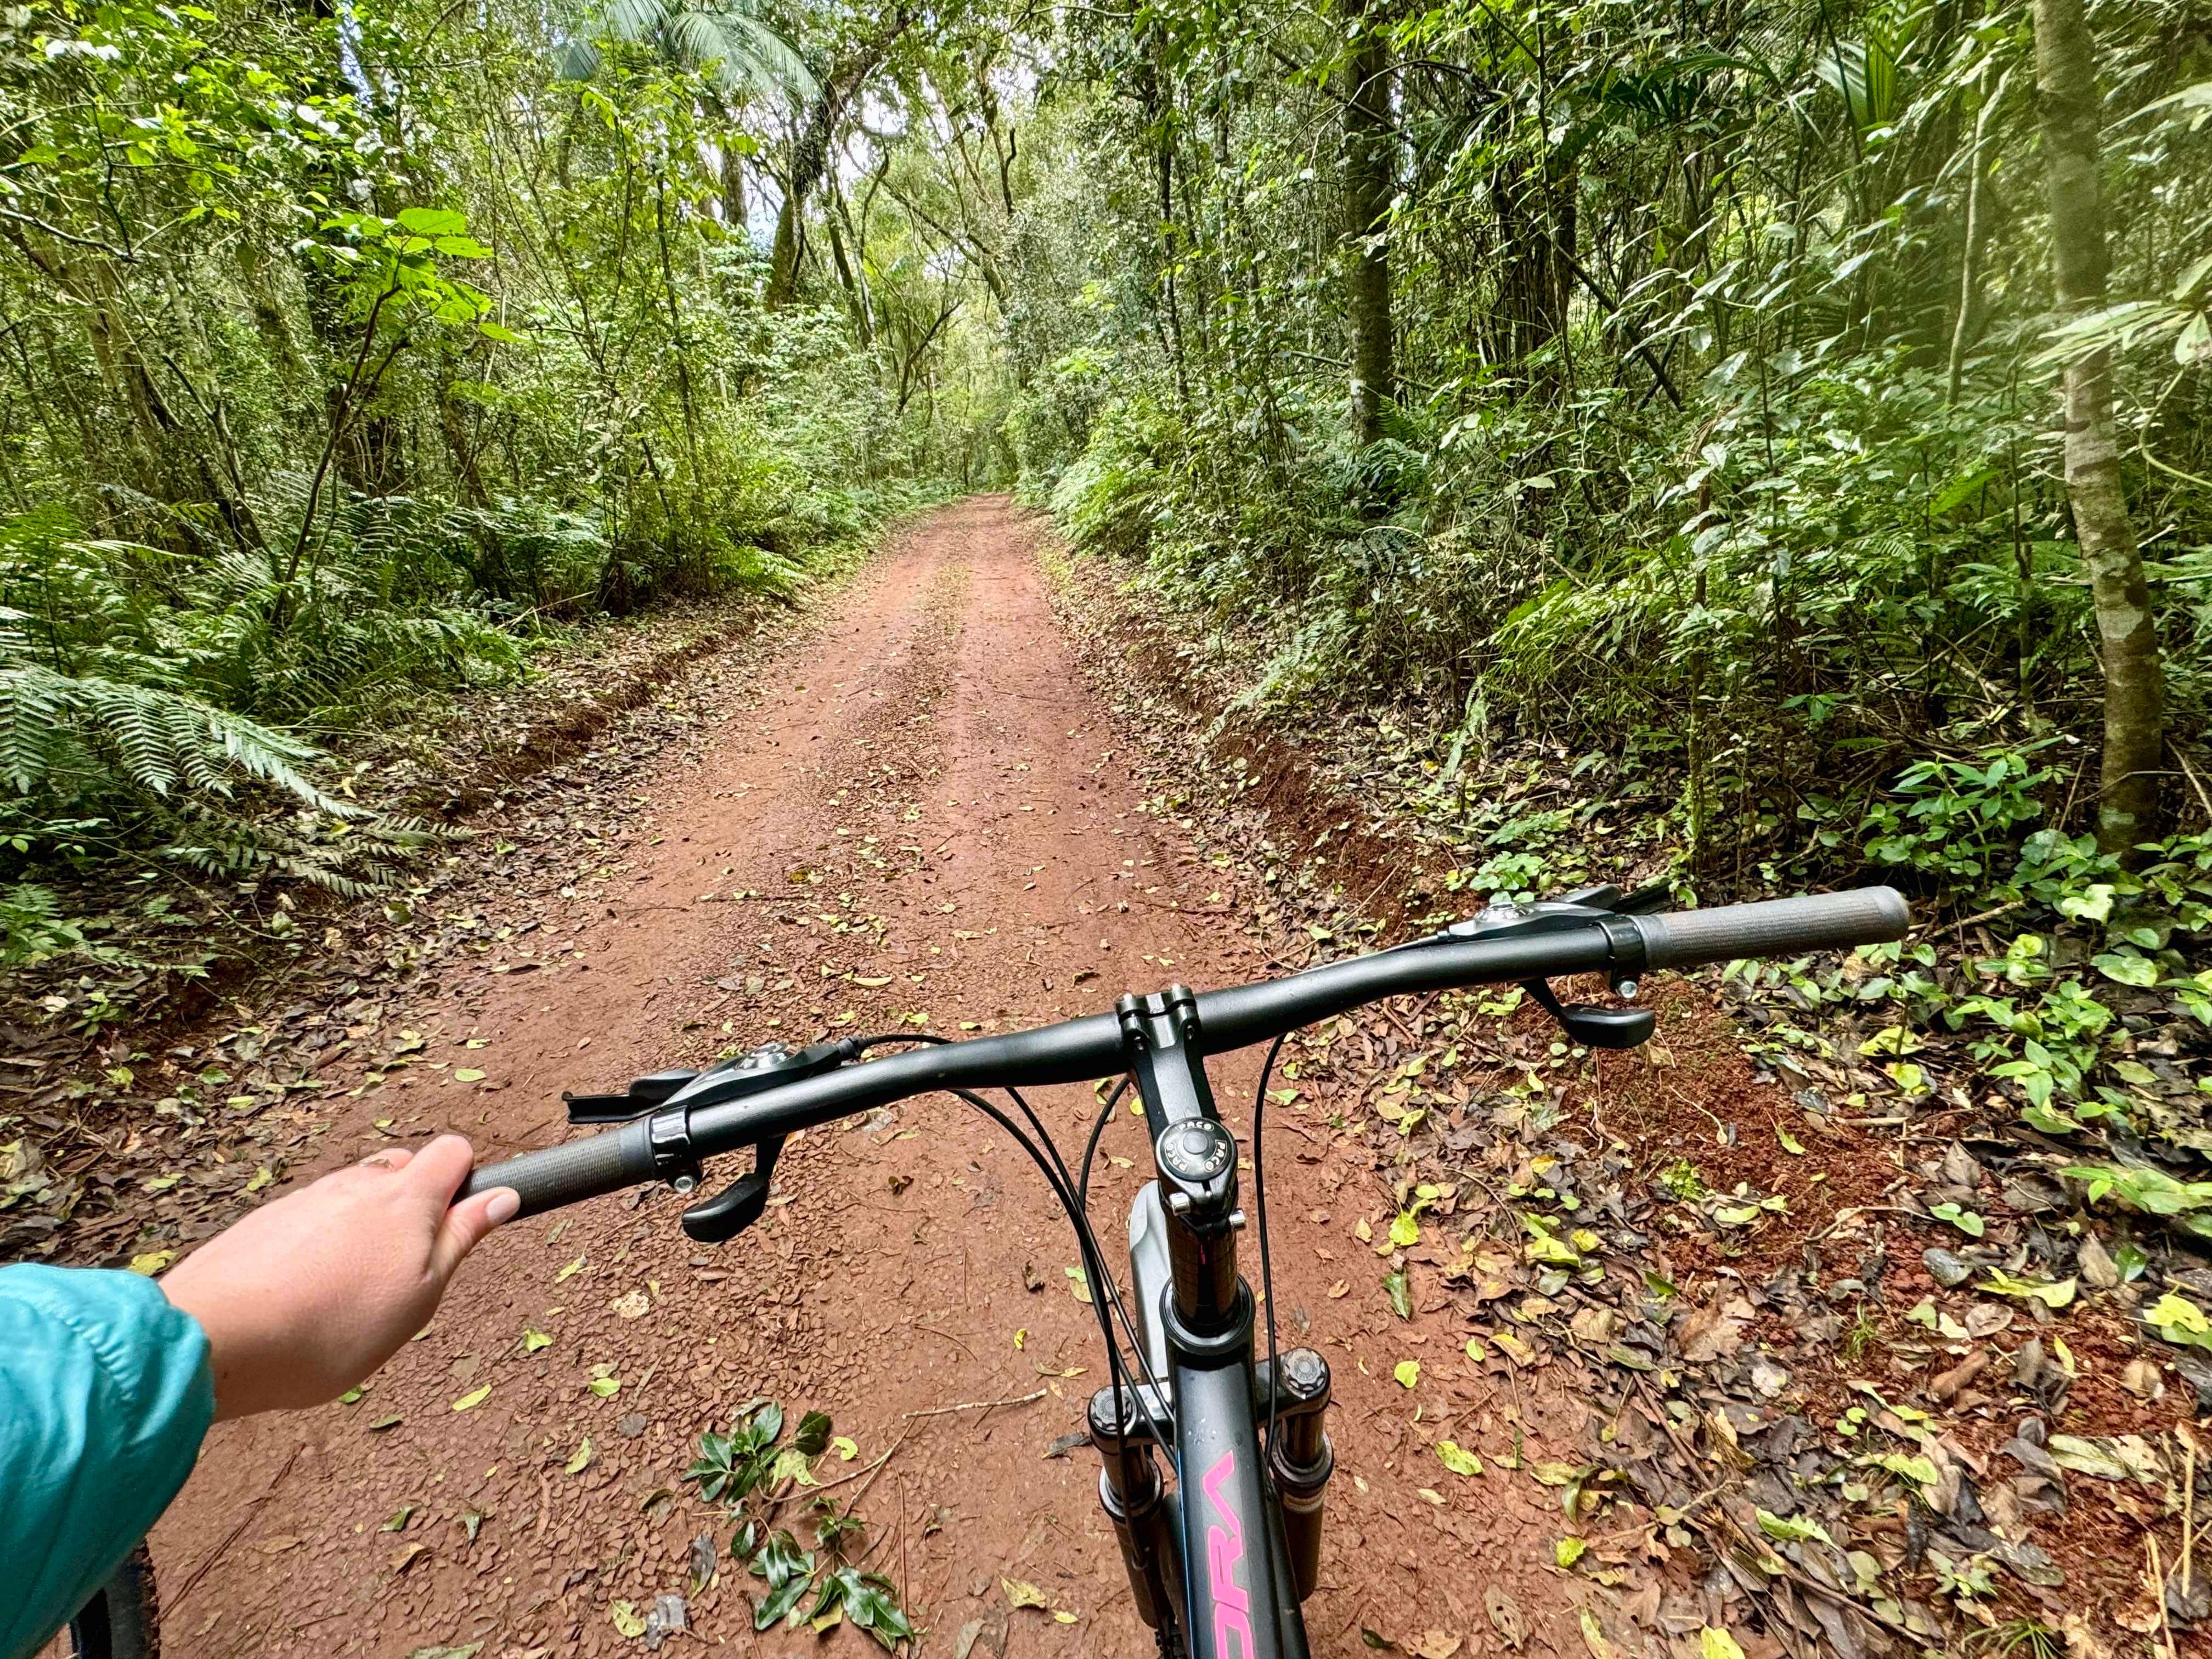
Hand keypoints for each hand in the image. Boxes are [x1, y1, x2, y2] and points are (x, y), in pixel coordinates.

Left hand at [160, 1135, 517, 1419]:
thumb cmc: (332, 1328)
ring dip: (362, 1228)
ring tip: (346, 1291)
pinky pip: (309, 1219)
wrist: (219, 1338)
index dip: (465, 1181)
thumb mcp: (420, 1295)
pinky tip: (303, 1293)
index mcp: (405, 1198)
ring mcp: (306, 1198)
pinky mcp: (265, 1221)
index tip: (457, 1225)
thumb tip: (501, 1197)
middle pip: (401, 1170)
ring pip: (353, 1196)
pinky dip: (317, 1246)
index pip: (452, 1151)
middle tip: (401, 1270)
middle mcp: (356, 1184)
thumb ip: (460, 1241)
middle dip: (412, 1207)